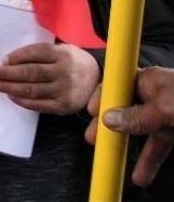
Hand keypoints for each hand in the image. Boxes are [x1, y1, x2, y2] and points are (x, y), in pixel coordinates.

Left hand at [0, 42, 99, 114]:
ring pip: (32, 89)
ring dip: (11, 87)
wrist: (99, 79)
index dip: (15, 57)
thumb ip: (40, 53)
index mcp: (62, 54)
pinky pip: (39, 105)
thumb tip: (10, 61)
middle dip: (8, 73)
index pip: (33, 53)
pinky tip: (11, 96)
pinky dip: (22, 101)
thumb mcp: (62, 50)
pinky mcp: (64, 106)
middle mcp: (64, 72)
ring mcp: (65, 90)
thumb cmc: (73, 62)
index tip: (2, 61)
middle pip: (30, 72)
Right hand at [85, 68, 173, 186]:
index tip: (89, 113)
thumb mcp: (165, 109)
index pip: (116, 85)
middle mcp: (154, 95)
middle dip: (109, 127)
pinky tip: (142, 175)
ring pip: (142, 131)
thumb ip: (137, 117)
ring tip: (113, 164)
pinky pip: (159, 145)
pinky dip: (150, 161)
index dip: (102, 97)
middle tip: (93, 141)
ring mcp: (166, 114)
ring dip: (129, 149)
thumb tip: (107, 120)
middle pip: (125, 109)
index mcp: (148, 80)